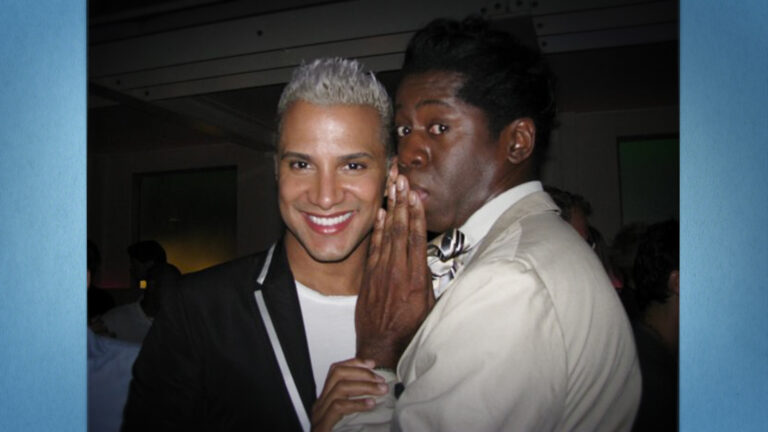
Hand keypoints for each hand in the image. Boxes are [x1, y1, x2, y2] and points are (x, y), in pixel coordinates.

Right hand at [311, 358, 387, 431]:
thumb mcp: (351, 420)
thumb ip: (358, 405)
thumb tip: (380, 390)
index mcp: (326, 401)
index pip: (335, 371)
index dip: (354, 363)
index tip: (372, 364)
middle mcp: (319, 406)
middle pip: (337, 374)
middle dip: (361, 373)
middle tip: (381, 380)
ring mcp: (319, 416)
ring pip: (339, 388)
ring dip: (364, 386)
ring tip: (381, 391)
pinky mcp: (322, 428)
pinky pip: (338, 407)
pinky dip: (356, 403)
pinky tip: (370, 404)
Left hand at [355, 174, 432, 367]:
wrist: (381, 347)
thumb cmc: (411, 330)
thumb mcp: (431, 308)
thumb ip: (431, 281)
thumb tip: (434, 260)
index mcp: (417, 279)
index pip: (416, 239)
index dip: (416, 214)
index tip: (416, 195)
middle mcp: (398, 272)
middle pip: (400, 230)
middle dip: (402, 203)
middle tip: (402, 180)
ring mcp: (381, 273)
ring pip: (387, 235)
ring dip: (390, 210)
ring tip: (392, 188)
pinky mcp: (369, 277)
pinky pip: (373, 248)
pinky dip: (377, 230)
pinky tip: (380, 214)